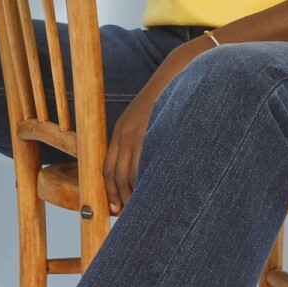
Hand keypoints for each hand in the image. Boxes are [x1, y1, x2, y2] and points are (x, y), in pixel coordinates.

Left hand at [103, 39, 206, 215]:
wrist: (179, 71)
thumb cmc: (169, 99)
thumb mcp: (149, 119)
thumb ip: (144, 139)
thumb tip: (148, 166)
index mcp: (121, 130)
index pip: (108, 167)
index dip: (109, 190)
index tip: (115, 208)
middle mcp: (124, 132)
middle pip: (116, 174)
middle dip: (120, 197)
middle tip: (127, 215)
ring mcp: (138, 131)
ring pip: (130, 172)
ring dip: (134, 193)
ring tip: (142, 210)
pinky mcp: (152, 129)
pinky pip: (146, 161)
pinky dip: (147, 180)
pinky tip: (154, 192)